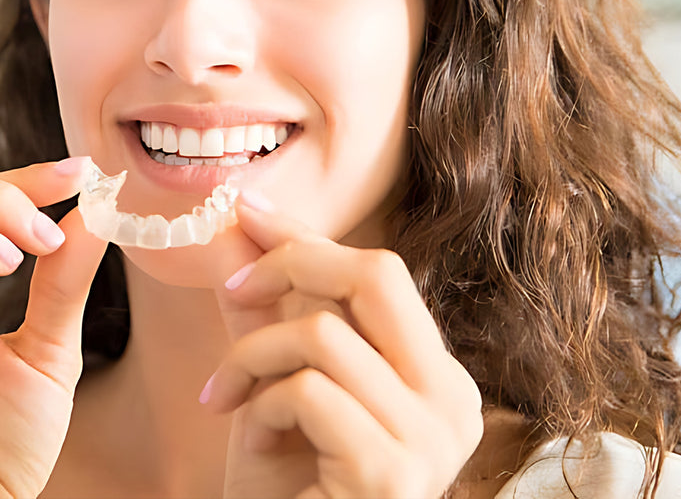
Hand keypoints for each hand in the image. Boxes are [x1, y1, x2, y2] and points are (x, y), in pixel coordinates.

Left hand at [207, 197, 483, 498]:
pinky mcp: (393, 472)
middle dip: (292, 262)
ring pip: (325, 333)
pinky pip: (308, 391)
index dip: (307, 236)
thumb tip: (237, 229)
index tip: (247, 210)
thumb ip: (268, 312)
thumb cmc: (286, 487)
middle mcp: (453, 401)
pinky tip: (250, 443)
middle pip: (377, 275)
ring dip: (253, 356)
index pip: (380, 275)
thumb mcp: (277, 383)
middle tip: (234, 288)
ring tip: (227, 397)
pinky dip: (260, 406)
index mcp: (436, 376)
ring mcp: (433, 440)